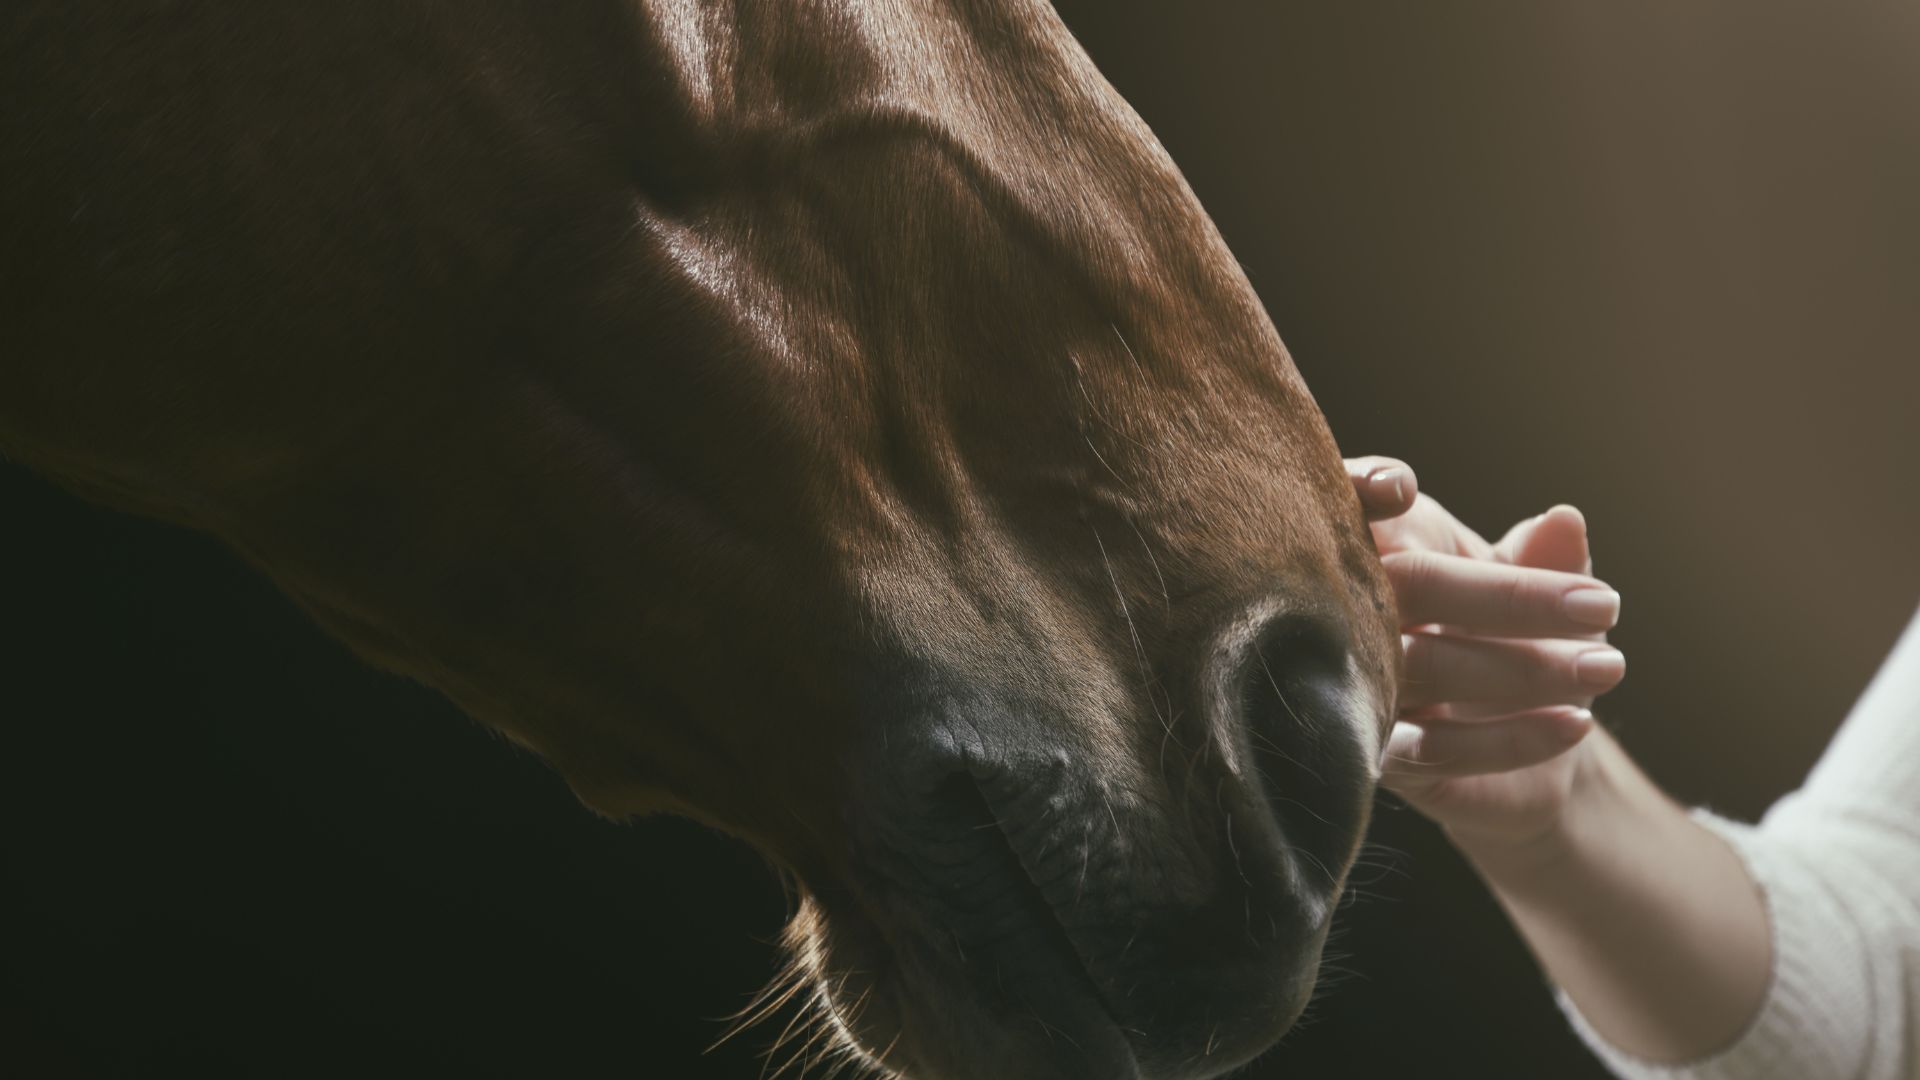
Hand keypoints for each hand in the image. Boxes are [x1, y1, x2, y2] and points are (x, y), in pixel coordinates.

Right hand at [1345, 457, 1625, 850]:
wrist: (1531, 739)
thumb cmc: (1518, 636)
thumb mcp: (1540, 586)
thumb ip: (1547, 556)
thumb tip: (1564, 519)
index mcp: (1384, 546)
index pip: (1354, 503)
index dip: (1363, 484)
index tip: (1404, 489)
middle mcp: (1355, 611)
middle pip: (1413, 586)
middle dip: (1511, 597)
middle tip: (1604, 606)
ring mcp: (1359, 684)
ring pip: (1429, 666)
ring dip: (1526, 669)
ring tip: (1607, 666)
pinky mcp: (1381, 756)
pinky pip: (1437, 747)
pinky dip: (1511, 738)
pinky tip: (1575, 723)